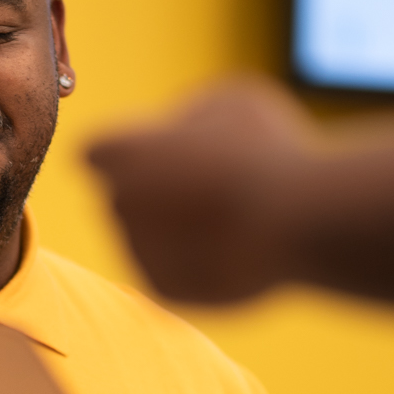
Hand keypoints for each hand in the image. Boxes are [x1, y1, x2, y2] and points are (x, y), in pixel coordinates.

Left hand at [86, 77, 316, 303]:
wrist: (299, 221)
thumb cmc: (265, 150)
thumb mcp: (227, 105)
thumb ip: (186, 121)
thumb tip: (175, 139)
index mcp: (122, 153)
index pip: (95, 151)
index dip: (126, 152)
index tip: (157, 152)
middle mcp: (118, 203)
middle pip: (121, 194)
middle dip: (152, 191)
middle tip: (207, 185)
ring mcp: (138, 250)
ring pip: (145, 233)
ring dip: (176, 225)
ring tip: (230, 215)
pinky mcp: (163, 288)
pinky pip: (170, 267)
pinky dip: (195, 259)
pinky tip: (233, 245)